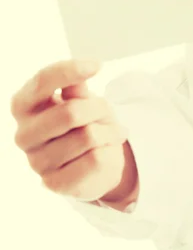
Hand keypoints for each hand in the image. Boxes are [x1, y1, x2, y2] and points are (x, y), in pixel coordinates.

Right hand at [11, 59, 136, 203]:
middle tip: (108, 112)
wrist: (94, 161)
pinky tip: (106, 151)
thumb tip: (80, 71)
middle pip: (71, 112)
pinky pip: (95, 160)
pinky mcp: (54, 184)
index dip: (71, 70)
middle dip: (99, 108)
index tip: (97, 65)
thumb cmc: (84, 121)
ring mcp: (36, 162)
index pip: (43, 81)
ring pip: (88, 136)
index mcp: (23, 105)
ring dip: (110, 131)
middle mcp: (23, 134)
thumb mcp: (81, 98)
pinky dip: (109, 151)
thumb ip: (76, 87)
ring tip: (111, 132)